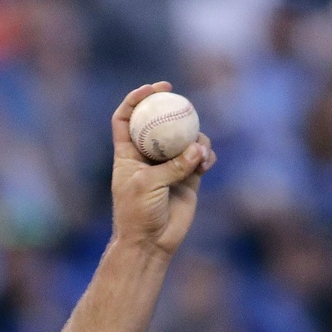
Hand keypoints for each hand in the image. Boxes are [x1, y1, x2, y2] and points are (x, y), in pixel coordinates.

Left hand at [110, 82, 215, 257]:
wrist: (150, 242)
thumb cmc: (139, 214)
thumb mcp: (149, 186)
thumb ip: (173, 165)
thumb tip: (197, 149)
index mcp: (127, 154)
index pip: (126, 119)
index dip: (135, 100)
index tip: (151, 89)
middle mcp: (147, 156)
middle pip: (158, 121)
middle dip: (171, 106)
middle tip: (181, 97)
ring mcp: (169, 164)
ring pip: (185, 137)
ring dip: (195, 140)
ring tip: (198, 156)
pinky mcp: (188, 176)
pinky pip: (201, 156)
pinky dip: (206, 156)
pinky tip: (205, 165)